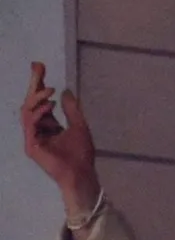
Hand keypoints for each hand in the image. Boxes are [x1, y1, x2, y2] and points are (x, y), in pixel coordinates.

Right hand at [20, 62, 100, 214]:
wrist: (82, 173)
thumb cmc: (81, 153)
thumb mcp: (79, 125)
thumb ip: (72, 109)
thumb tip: (66, 91)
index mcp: (47, 125)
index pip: (39, 101)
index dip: (38, 84)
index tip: (39, 66)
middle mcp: (37, 129)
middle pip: (30, 102)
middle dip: (33, 84)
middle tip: (38, 67)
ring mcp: (32, 137)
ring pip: (26, 111)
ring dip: (36, 97)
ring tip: (49, 89)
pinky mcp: (31, 146)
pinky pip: (29, 125)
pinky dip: (37, 113)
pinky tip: (49, 105)